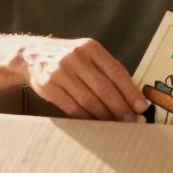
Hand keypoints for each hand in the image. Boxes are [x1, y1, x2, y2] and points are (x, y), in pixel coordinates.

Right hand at [16, 38, 149, 120]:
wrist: (31, 55)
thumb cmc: (68, 58)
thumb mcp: (87, 54)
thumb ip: (106, 70)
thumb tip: (131, 96)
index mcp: (90, 47)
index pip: (116, 71)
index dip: (130, 91)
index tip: (141, 107)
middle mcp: (75, 57)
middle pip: (103, 88)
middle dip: (120, 107)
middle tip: (131, 121)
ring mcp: (60, 72)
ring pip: (88, 100)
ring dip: (105, 115)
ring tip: (116, 124)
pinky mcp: (48, 86)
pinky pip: (72, 107)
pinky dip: (86, 117)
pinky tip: (96, 123)